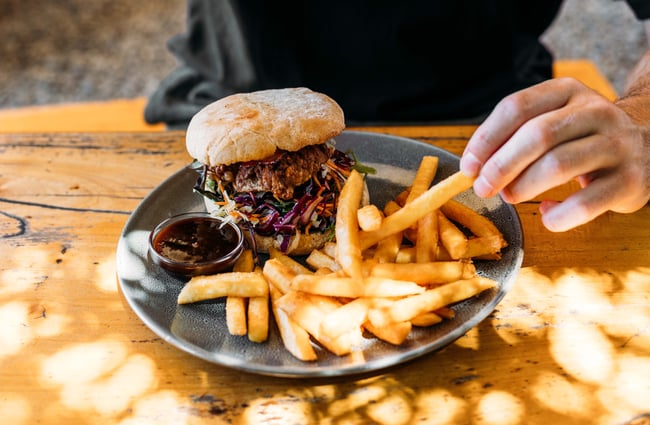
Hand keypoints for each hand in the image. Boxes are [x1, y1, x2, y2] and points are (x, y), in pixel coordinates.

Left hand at [460, 77, 649, 231]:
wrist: (648, 146)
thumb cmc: (584, 137)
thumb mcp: (554, 120)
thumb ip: (516, 136)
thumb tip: (475, 168)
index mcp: (567, 92)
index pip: (516, 108)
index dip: (486, 139)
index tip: (468, 166)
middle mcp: (595, 112)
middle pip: (536, 135)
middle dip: (500, 166)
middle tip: (483, 187)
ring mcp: (615, 145)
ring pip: (558, 165)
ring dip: (523, 187)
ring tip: (509, 197)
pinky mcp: (629, 180)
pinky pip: (585, 203)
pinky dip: (557, 216)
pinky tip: (546, 215)